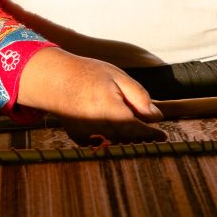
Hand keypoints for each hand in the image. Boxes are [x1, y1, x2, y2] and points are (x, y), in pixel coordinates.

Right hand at [17, 47, 166, 145]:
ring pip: (114, 142)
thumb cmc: (87, 73)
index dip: (151, 134)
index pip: (136, 128)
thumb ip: (138, 96)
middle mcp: (97, 124)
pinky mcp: (77, 136)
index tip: (163, 136)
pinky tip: (111, 131)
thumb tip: (155, 115)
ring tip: (135, 129)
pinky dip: (107, 139)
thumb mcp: (117, 76)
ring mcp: (86, 132)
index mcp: (109, 107)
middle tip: (151, 132)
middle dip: (141, 136)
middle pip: (127, 138)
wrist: (53, 78)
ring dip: (127, 138)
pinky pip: (98, 143)